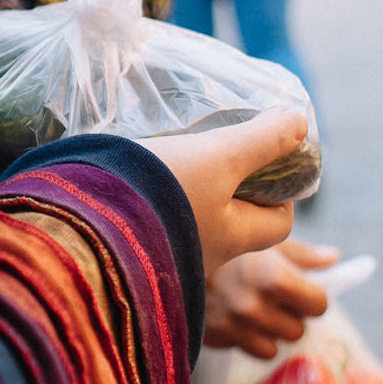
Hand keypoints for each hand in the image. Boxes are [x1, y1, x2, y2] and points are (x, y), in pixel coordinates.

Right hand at [140, 110, 303, 276]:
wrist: (83, 224)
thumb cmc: (160, 191)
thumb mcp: (219, 156)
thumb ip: (261, 140)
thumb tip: (300, 124)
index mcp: (232, 239)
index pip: (280, 226)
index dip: (280, 194)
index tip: (263, 166)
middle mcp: (202, 259)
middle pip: (235, 227)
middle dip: (231, 195)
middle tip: (213, 158)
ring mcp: (165, 258)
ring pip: (193, 226)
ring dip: (189, 200)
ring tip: (172, 165)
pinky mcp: (129, 250)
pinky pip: (155, 228)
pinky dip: (154, 206)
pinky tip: (138, 182)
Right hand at [205, 240, 340, 359]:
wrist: (169, 249)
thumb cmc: (225, 242)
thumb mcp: (264, 240)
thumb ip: (302, 254)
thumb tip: (333, 259)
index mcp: (274, 278)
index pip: (319, 306)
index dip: (314, 298)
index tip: (303, 291)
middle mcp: (255, 307)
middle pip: (298, 330)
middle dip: (291, 316)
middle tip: (274, 298)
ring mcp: (234, 327)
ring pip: (274, 347)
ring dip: (270, 331)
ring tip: (255, 308)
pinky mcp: (215, 338)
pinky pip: (249, 350)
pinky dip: (248, 339)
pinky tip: (237, 318)